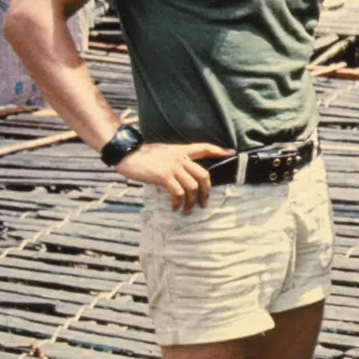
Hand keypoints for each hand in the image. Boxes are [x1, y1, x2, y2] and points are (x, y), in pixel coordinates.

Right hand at [114, 142, 234, 214]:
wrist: (127, 153)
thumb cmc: (141, 155)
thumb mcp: (161, 153)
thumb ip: (173, 161)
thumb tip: (178, 174)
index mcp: (180, 151)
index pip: (204, 148)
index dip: (219, 151)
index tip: (232, 153)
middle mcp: (180, 158)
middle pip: (203, 174)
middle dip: (207, 191)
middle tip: (204, 203)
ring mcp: (173, 166)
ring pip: (193, 187)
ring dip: (192, 202)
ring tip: (187, 210)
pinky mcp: (164, 176)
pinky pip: (179, 192)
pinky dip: (178, 202)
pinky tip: (174, 208)